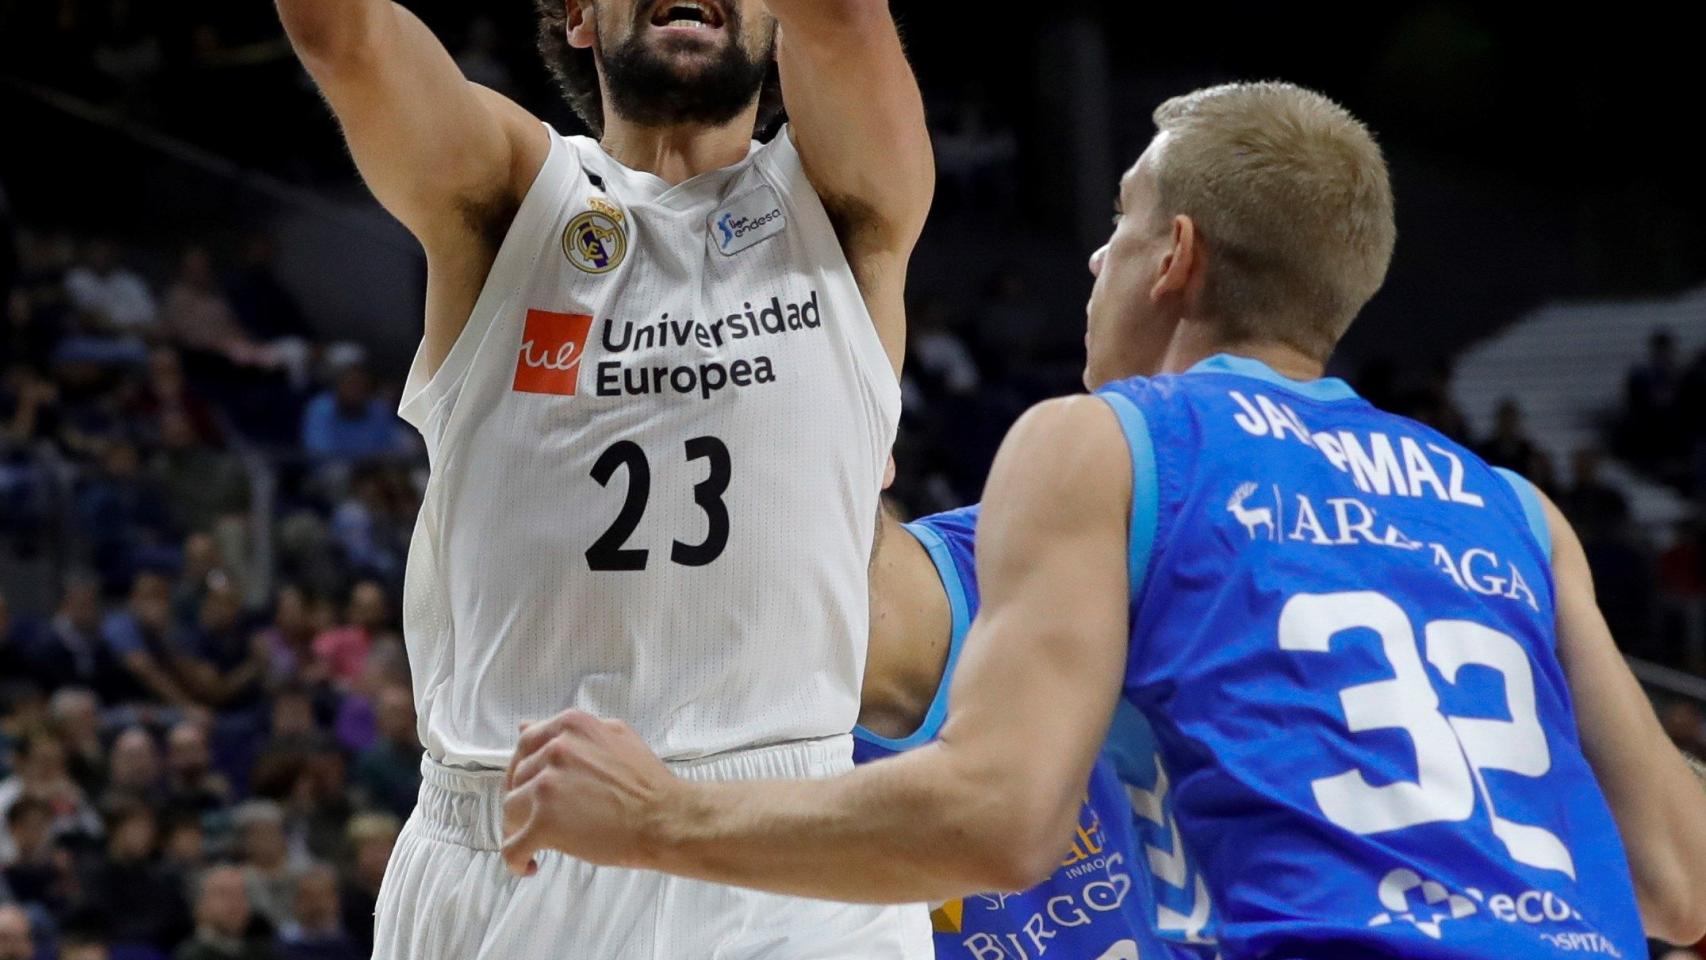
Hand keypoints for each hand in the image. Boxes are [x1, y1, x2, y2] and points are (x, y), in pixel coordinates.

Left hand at [500, 709, 678, 875]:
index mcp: (569, 726)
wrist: (665, 819)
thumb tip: (526, 726)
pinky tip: (529, 865)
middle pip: (516, 779)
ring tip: (538, 843)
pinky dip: (514, 859)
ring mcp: (547, 786)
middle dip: (523, 801)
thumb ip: (570, 732)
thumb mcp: (614, 736)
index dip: (524, 770)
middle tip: (537, 819)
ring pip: (510, 810)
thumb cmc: (647, 783)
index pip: (525, 745)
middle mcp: (555, 750)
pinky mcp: (545, 823)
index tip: (531, 787)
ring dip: (519, 829)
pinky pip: (512, 846)